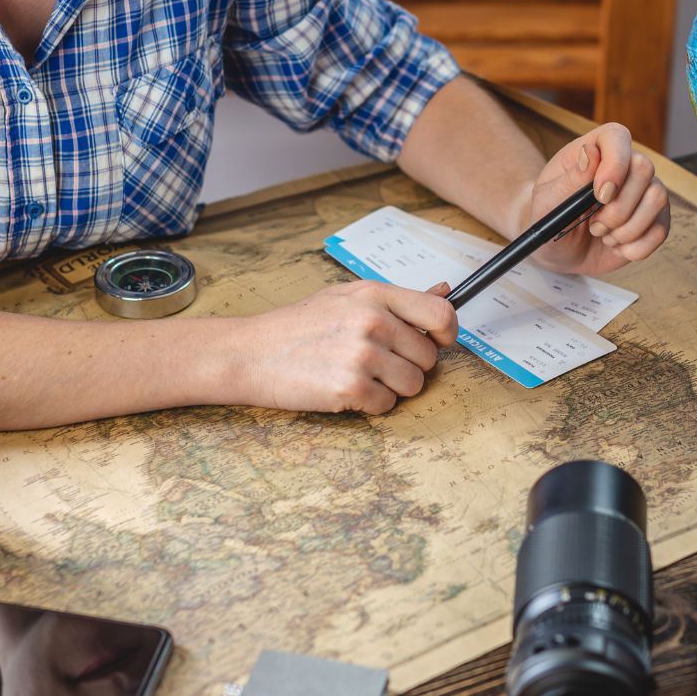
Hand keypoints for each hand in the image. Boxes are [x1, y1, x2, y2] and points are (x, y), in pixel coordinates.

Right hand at [233, 280, 457, 414]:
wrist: (250, 352)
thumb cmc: (298, 326)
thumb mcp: (347, 298)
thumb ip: (398, 298)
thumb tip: (446, 290)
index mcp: (375, 294)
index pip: (441, 314)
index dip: (446, 334)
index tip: (436, 342)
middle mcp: (373, 321)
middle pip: (429, 358)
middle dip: (408, 365)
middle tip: (375, 362)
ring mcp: (362, 355)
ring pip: (413, 385)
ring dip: (391, 387)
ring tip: (359, 375)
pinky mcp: (350, 388)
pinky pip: (388, 405)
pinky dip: (371, 404)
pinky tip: (345, 389)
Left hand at [525, 123, 670, 274]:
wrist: (559, 249)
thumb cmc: (550, 217)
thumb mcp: (547, 200)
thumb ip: (570, 179)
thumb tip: (590, 153)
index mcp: (596, 151)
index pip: (618, 137)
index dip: (615, 164)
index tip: (600, 195)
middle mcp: (626, 166)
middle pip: (644, 169)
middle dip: (617, 208)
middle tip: (594, 225)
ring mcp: (644, 192)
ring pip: (657, 199)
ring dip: (626, 229)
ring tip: (602, 235)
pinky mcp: (655, 219)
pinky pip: (660, 230)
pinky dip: (635, 247)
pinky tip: (616, 246)